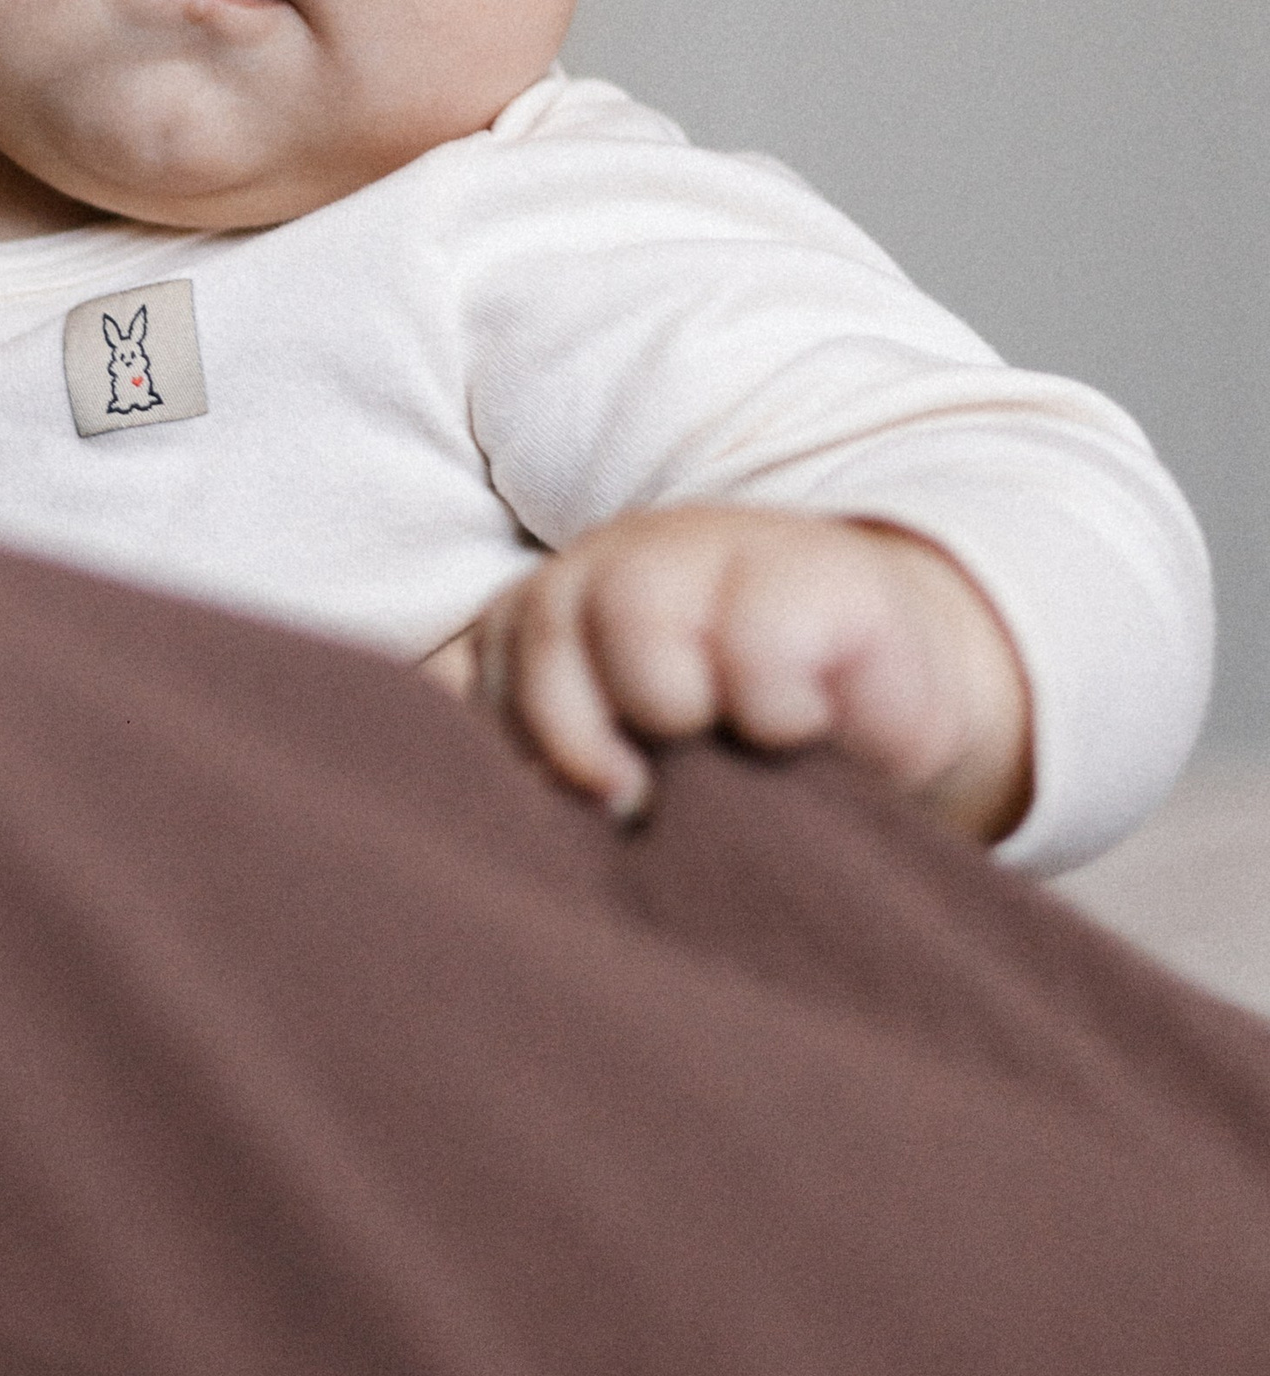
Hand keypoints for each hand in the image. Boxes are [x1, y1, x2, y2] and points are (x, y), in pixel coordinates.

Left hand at [423, 507, 1032, 843]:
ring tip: (724, 748)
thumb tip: (502, 824)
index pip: (479, 666)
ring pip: (635, 610)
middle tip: (636, 800)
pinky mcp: (814, 573)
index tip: (571, 808)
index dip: (515, 751)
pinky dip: (772, 708)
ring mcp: (716, 550)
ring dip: (671, 706)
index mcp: (557, 612)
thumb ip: (554, 775)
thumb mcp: (631, 770)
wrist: (896, 709)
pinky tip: (798, 727)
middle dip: (580, 735)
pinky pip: (759, 638)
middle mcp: (620, 563)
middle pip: (543, 624)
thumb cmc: (738, 756)